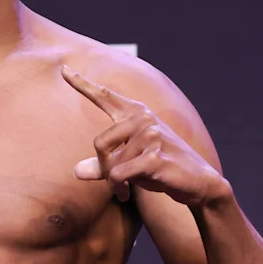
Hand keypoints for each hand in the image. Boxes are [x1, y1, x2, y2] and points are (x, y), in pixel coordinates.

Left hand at [63, 66, 223, 205]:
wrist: (198, 182)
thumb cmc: (160, 169)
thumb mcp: (129, 165)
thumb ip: (103, 165)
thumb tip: (76, 172)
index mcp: (136, 114)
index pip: (104, 96)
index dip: (82, 84)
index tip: (63, 69)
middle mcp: (143, 119)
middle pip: (99, 143)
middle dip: (103, 167)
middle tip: (115, 181)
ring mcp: (151, 136)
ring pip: (110, 163)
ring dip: (114, 182)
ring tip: (126, 187)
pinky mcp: (154, 157)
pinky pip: (118, 174)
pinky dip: (118, 188)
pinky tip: (126, 194)